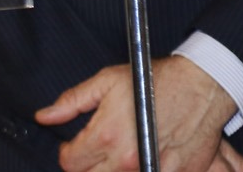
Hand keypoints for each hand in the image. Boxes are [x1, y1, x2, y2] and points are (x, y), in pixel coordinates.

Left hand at [34, 56, 242, 171]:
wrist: (199, 86)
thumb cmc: (151, 80)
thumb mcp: (105, 82)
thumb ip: (71, 102)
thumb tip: (44, 116)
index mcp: (106, 136)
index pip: (70, 164)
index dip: (67, 154)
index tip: (73, 146)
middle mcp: (128, 159)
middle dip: (87, 167)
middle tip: (93, 152)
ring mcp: (153, 169)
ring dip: (112, 170)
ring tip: (118, 154)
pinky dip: (142, 170)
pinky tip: (140, 158)